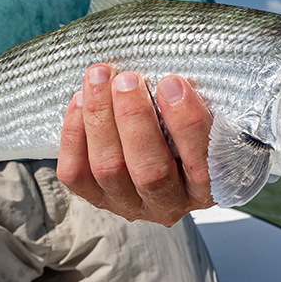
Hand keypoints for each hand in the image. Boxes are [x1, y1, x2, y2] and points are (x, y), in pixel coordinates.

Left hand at [58, 64, 213, 224]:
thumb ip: (194, 104)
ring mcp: (129, 203)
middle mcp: (168, 204)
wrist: (158, 141)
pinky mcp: (96, 196)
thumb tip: (172, 77)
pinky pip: (76, 173)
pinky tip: (81, 100)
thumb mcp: (205, 115)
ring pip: (109, 168)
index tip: (172, 83)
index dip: (187, 124)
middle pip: (149, 172)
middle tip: (128, 80)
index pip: (203, 167)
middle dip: (135, 119)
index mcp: (206, 188)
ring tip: (100, 78)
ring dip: (101, 118)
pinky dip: (74, 133)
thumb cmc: (184, 123)